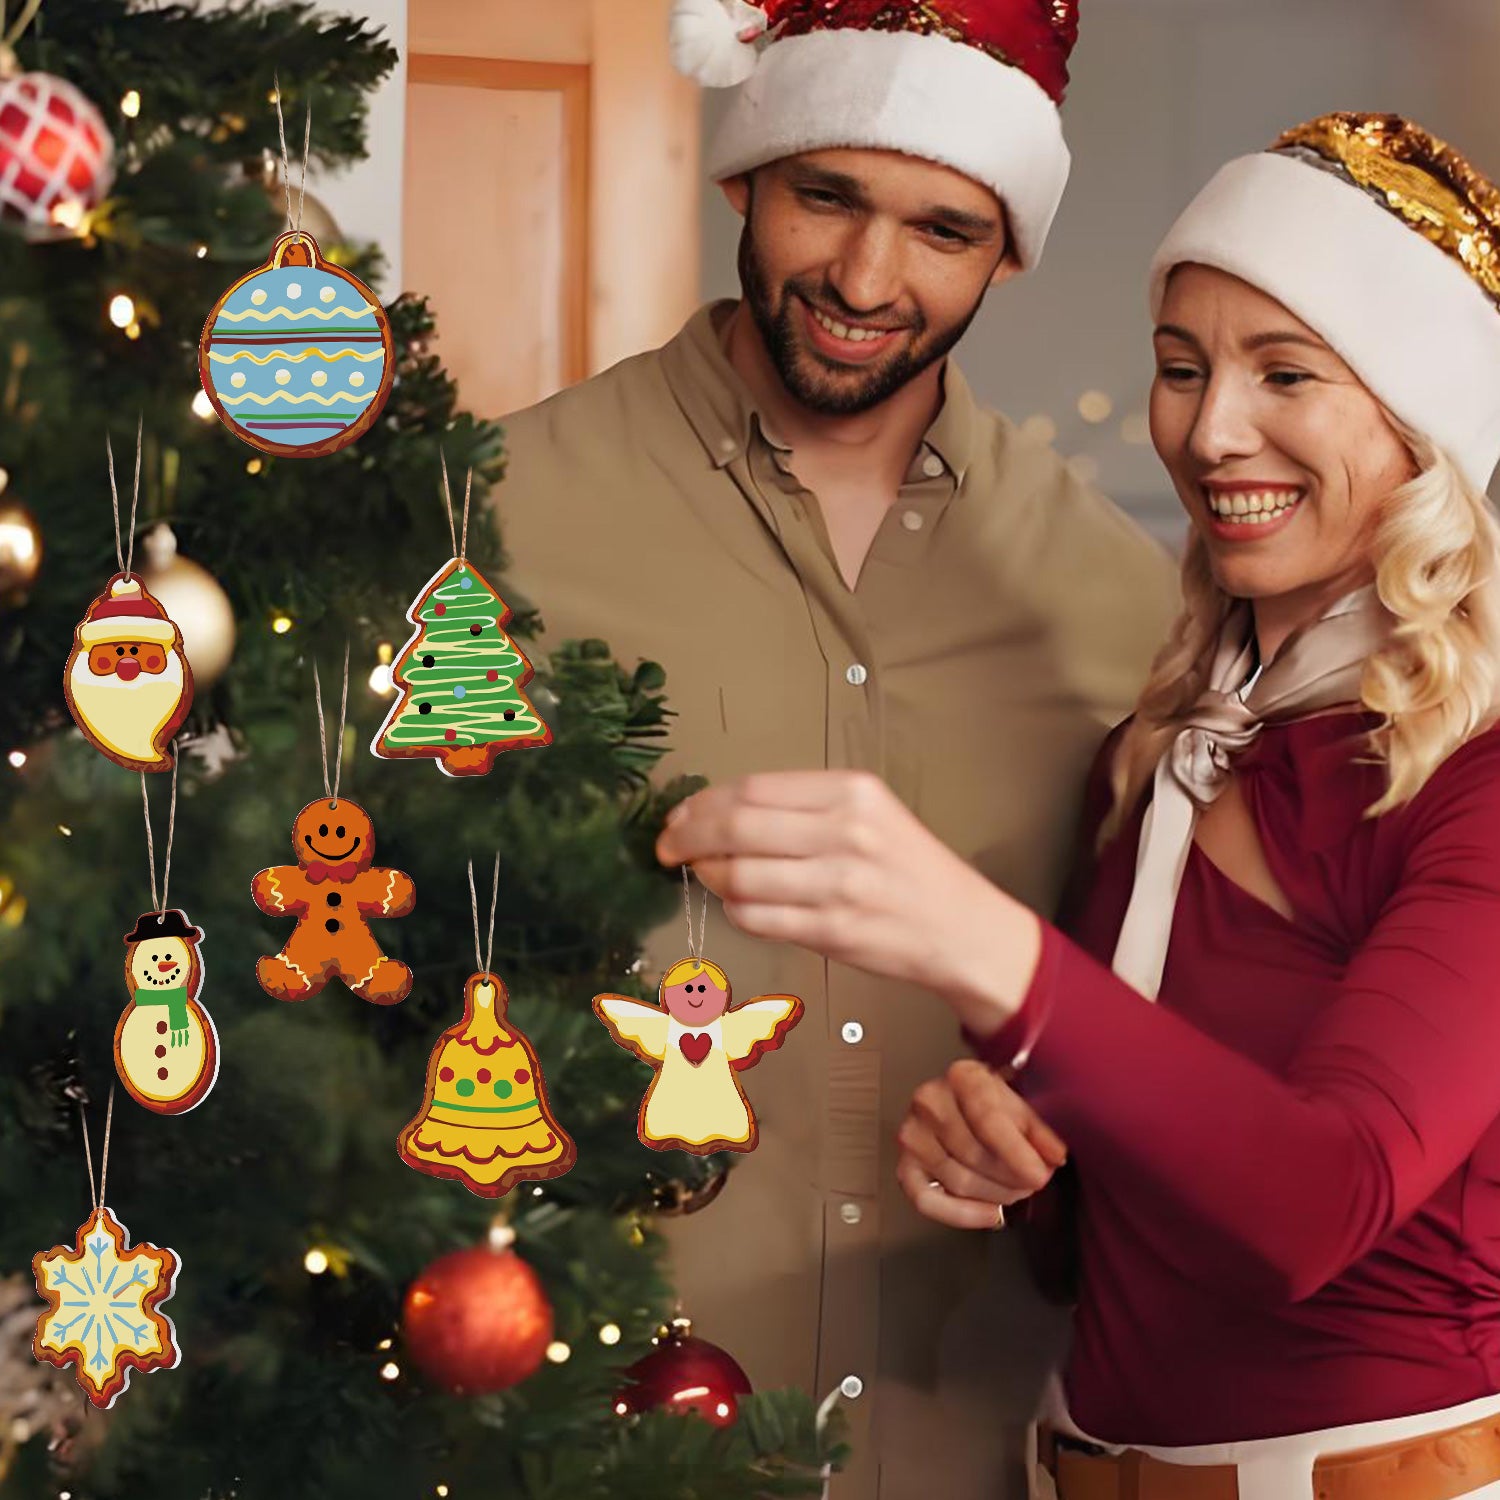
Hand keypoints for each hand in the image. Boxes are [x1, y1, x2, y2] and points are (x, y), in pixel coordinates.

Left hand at [655, 771, 1040, 1030]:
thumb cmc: (910, 869)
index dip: (703, 803)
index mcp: (852, 792)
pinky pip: (757, 917)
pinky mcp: (832, 931)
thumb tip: (719, 811)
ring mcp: (839, 885)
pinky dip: (734, 909)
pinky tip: (736, 902)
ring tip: (704, 875)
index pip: (754, 788)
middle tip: (667, 846)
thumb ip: (803, 808)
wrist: (962, 928)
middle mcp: (845, 833)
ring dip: (708, 876)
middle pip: (737, 826)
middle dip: (687, 836)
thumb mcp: (870, 814)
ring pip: (739, 875)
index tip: (680, 815)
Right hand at [896, 1060, 1067, 1230]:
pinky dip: (963, 1215)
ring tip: (1015, 1190)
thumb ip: (1041, 1129)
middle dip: (1011, 1178)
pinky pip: (928, 1201)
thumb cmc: (996, 1104)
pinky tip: (991, 1214)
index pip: (987, 1119)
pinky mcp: (905, 1165)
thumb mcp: (1023, 1104)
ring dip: (996, 1196)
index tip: (1039, 1174)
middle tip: (1033, 1182)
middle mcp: (929, 1101)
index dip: (1016, 1153)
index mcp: (962, 1076)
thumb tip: (1054, 1155)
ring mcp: (913, 1134)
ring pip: (958, 1181)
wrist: (965, 1103)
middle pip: (973, 1155)